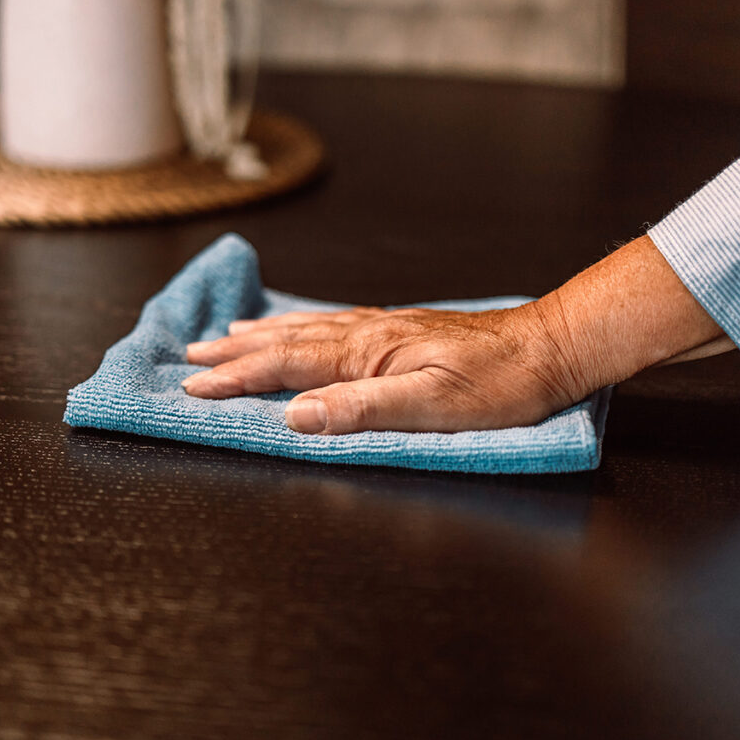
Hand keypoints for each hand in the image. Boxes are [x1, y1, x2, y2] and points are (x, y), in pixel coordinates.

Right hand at [182, 303, 582, 433]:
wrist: (548, 348)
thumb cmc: (499, 383)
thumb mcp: (434, 406)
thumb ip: (363, 409)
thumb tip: (297, 415)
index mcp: (367, 353)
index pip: (285, 364)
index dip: (237, 376)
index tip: (193, 385)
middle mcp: (367, 334)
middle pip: (285, 340)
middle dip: (235, 351)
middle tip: (191, 355)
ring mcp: (382, 329)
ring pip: (306, 328)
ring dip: (260, 334)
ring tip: (226, 334)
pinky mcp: (398, 332)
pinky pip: (331, 324)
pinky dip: (299, 326)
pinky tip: (297, 326)